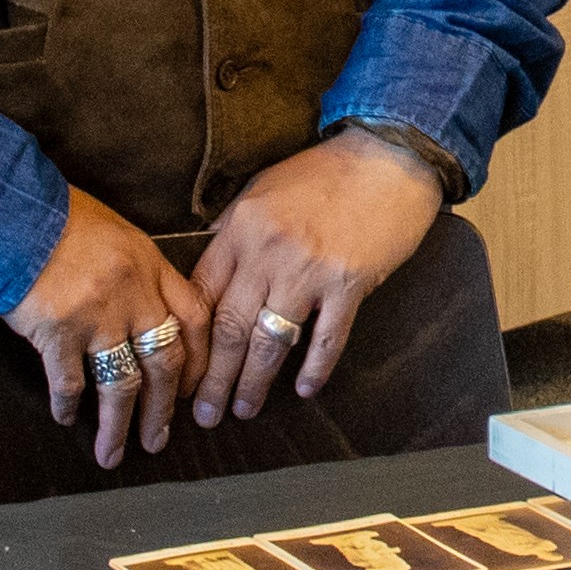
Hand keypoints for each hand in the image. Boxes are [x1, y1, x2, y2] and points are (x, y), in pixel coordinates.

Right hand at [4, 191, 209, 466]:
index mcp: (152, 266)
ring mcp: (97, 315)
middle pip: (165, 362)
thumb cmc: (59, 218)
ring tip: (115, 454)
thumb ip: (138, 272)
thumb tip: (147, 311)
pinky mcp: (58, 330)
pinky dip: (68, 404)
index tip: (193, 390)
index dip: (200, 360)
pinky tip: (66, 419)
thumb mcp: (117, 234)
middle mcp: (133, 294)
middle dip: (162, 409)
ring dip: (120, 425)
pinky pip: (70, 380)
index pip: (194, 319)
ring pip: (122, 383)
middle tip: (159, 440)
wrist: (10, 209)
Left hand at [190, 128, 444, 424]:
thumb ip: (233, 232)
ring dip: (254, 383)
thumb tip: (213, 272)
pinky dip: (315, 368)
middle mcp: (268, 253)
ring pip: (270, 341)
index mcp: (240, 230)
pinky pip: (327, 338)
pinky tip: (304, 390)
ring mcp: (309, 270)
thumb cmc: (325, 173)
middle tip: (203, 415)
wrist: (388, 154)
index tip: (182, 372)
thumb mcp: (262, 191)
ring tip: (242, 411)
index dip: (190, 342)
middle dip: (212, 378)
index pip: (203, 297)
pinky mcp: (350, 283)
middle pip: (229, 329)